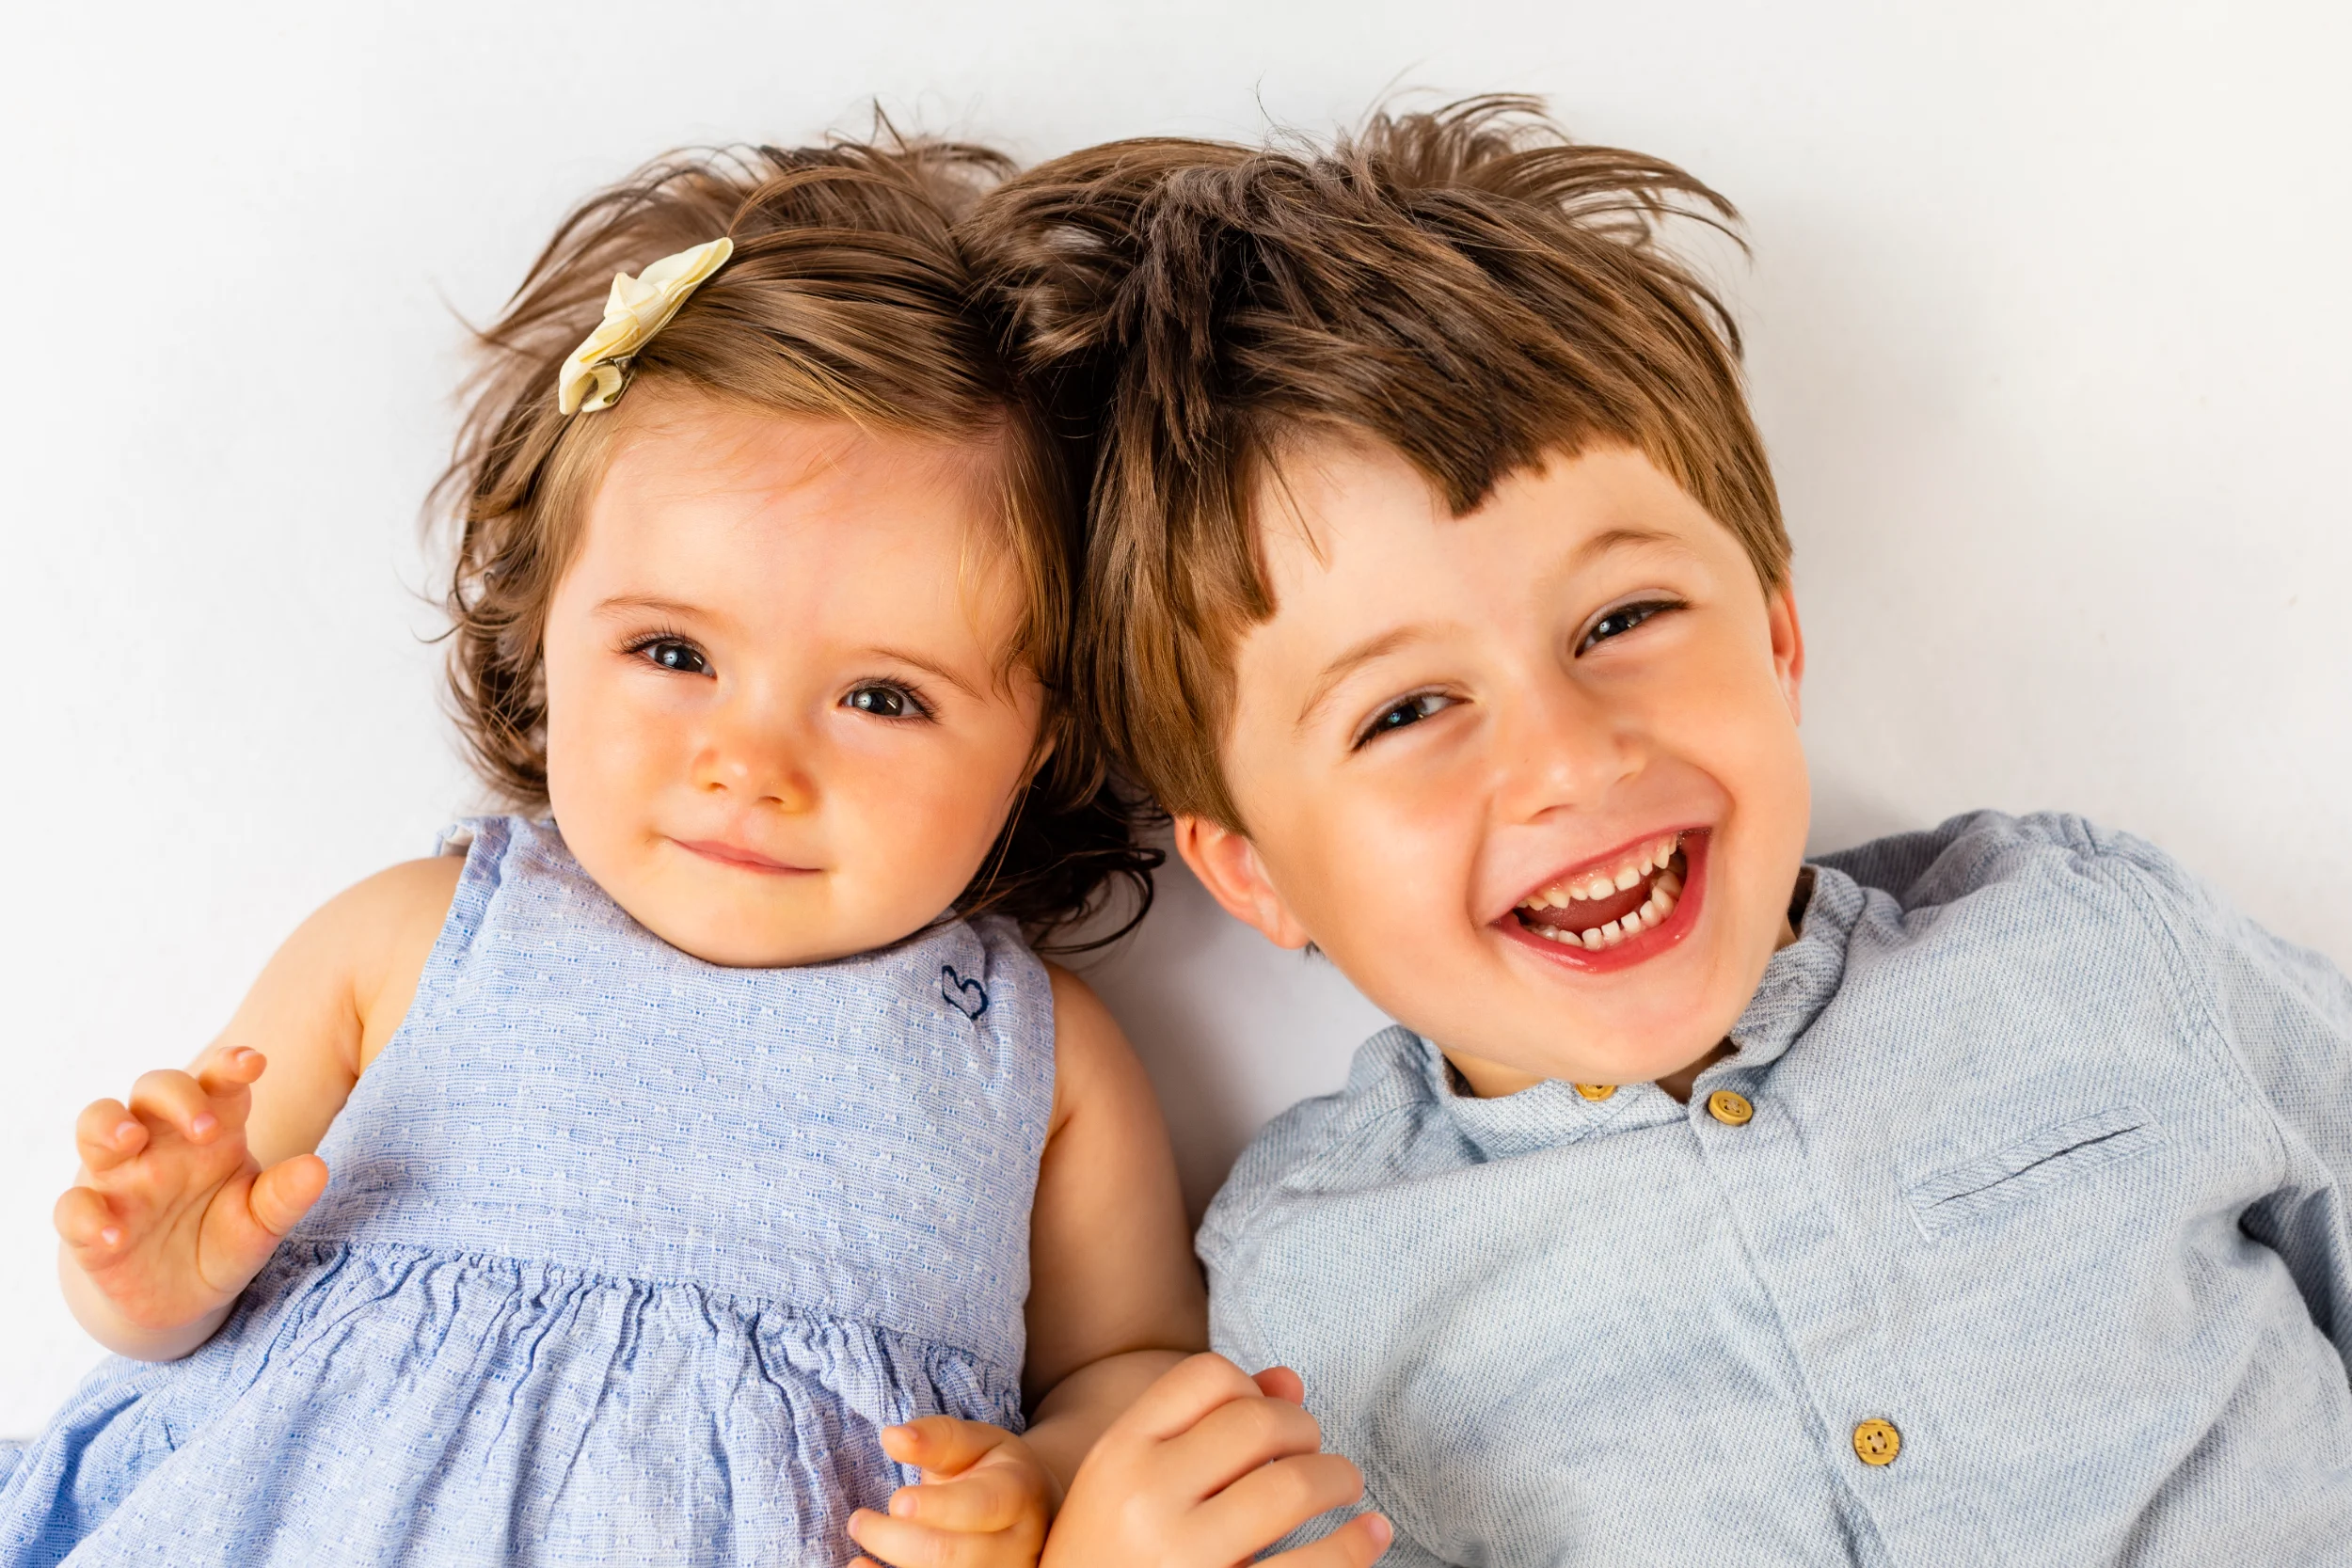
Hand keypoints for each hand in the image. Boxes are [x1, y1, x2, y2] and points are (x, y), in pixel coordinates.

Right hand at [54, 1045, 328, 1336]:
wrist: (178, 1298)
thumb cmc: (223, 1238)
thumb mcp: (260, 1223)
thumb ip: (283, 1197)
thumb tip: (317, 1170)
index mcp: (212, 1130)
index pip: (218, 1083)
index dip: (230, 1065)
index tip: (254, 1063)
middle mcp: (160, 1142)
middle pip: (154, 1088)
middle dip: (177, 1096)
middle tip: (207, 1127)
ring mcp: (118, 1178)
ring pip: (95, 1125)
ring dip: (109, 1126)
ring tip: (131, 1140)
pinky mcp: (87, 1224)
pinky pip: (72, 1208)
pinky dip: (87, 1217)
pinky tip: (114, 1235)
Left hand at [847, 1417, 1054, 1567]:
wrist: (1032, 1510)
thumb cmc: (995, 1470)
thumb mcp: (976, 1442)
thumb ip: (936, 1438)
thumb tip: (892, 1437)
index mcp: (1019, 1493)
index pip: (981, 1506)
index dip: (938, 1507)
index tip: (896, 1501)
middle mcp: (1017, 1544)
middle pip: (951, 1554)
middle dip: (896, 1540)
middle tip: (858, 1521)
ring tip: (855, 1556)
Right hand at [1040, 1352, 1390, 1567]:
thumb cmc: (1111, 1560)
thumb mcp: (1130, 1489)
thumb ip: (1201, 1430)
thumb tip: (1291, 1380)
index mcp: (1117, 1455)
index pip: (1207, 1376)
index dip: (1252, 1389)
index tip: (1265, 1424)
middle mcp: (1145, 1498)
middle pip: (1258, 1422)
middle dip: (1305, 1431)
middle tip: (1317, 1457)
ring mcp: (1184, 1558)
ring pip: (1293, 1486)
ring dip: (1337, 1478)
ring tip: (1345, 1489)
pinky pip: (1314, 1565)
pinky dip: (1358, 1543)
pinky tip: (1372, 1534)